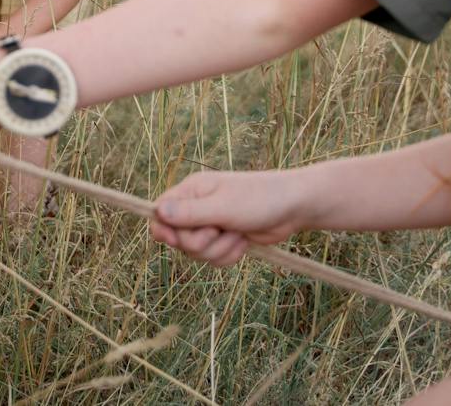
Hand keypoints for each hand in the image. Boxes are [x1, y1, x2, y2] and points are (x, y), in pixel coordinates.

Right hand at [149, 169, 306, 266]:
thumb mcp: (223, 207)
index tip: (176, 238)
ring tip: (237, 233)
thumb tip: (156, 212)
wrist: (293, 208)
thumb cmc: (260, 199)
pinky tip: (243, 241)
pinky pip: (213, 259)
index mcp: (191, 191)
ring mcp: (211, 225)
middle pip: (179, 240)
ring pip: (197, 253)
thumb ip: (190, 213)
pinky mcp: (224, 239)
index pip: (160, 213)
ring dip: (219, 250)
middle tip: (219, 230)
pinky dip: (229, 255)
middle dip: (201, 243)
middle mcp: (197, 208)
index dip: (165, 230)